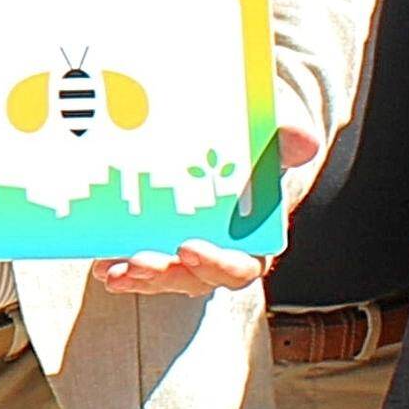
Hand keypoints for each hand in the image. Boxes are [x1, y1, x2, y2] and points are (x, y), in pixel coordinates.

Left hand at [86, 122, 319, 298]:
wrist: (229, 130)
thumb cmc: (256, 138)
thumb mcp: (273, 132)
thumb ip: (286, 139)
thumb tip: (305, 141)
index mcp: (256, 236)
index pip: (243, 265)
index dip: (218, 264)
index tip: (190, 247)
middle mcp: (222, 252)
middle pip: (197, 278)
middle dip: (168, 274)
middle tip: (141, 261)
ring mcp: (188, 252)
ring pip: (167, 277)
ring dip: (142, 277)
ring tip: (116, 271)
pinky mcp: (160, 244)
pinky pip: (142, 264)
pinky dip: (122, 268)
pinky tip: (103, 265)